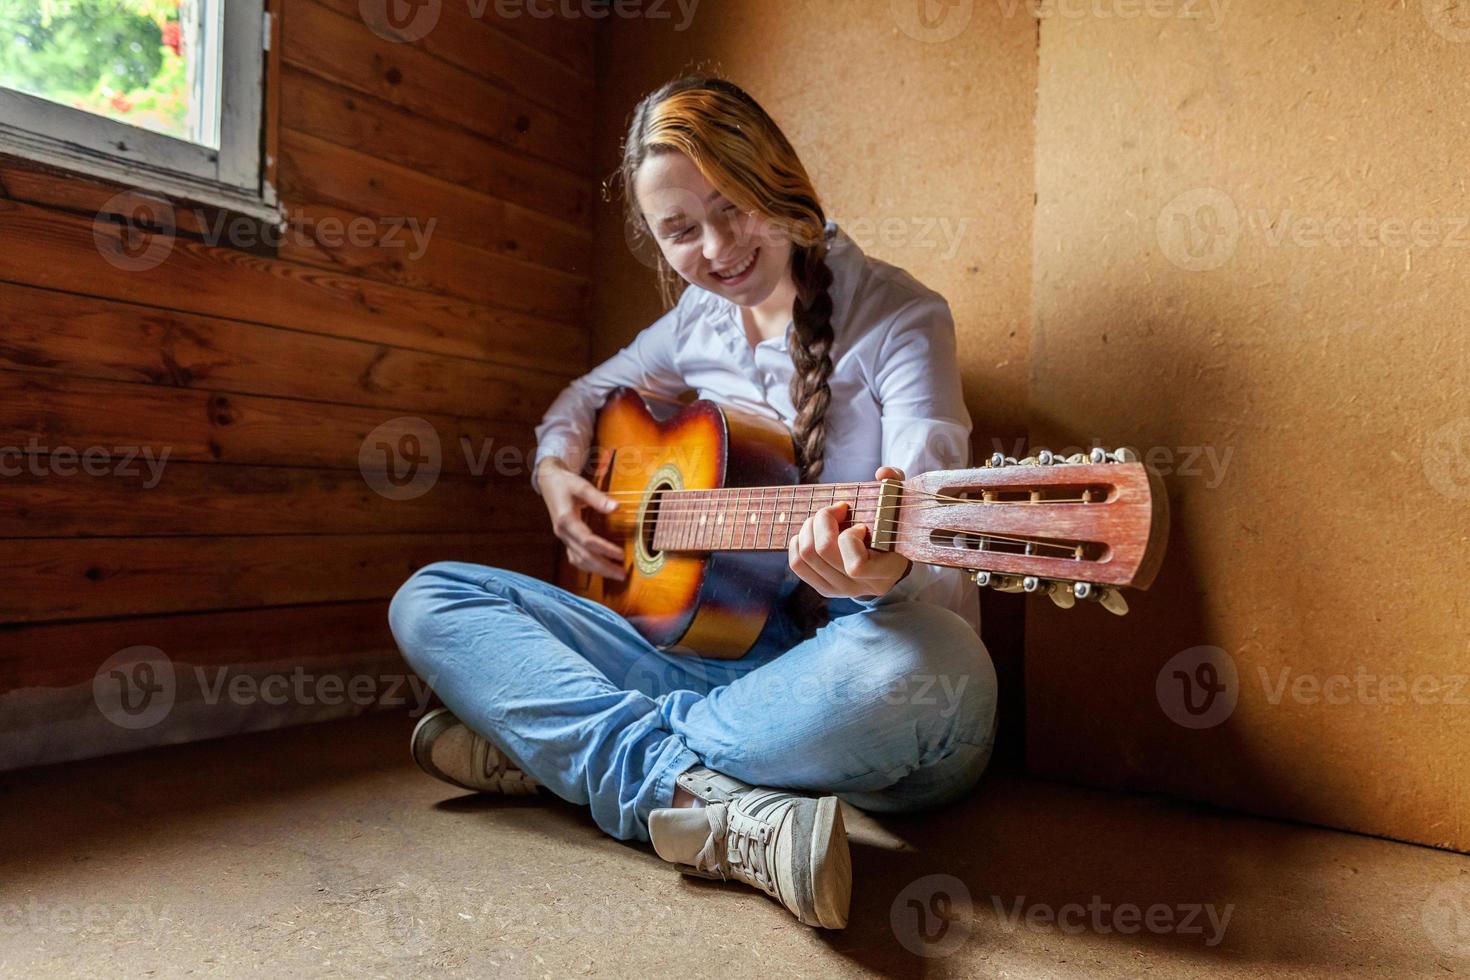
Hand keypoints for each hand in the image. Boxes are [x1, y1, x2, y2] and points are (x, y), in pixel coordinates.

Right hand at [536, 457, 625, 580]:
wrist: (549, 482)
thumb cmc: (565, 483)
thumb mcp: (581, 485)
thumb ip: (598, 498)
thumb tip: (616, 508)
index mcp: (565, 520)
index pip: (587, 540)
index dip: (604, 549)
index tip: (621, 555)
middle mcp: (563, 533)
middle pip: (583, 556)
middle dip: (603, 567)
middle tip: (622, 575)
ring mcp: (563, 538)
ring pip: (579, 560)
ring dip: (597, 570)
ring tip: (615, 574)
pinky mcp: (566, 539)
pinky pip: (575, 557)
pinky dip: (588, 566)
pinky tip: (600, 569)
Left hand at [787, 466, 912, 599]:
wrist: (889, 564)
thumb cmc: (894, 530)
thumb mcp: (899, 507)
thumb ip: (896, 486)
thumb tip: (882, 473)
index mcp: (884, 572)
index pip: (856, 566)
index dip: (851, 538)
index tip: (861, 525)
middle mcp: (859, 586)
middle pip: (823, 551)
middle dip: (824, 520)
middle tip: (837, 509)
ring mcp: (838, 590)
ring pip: (806, 555)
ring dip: (810, 527)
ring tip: (824, 518)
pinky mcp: (823, 588)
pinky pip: (797, 563)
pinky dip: (798, 540)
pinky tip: (813, 531)